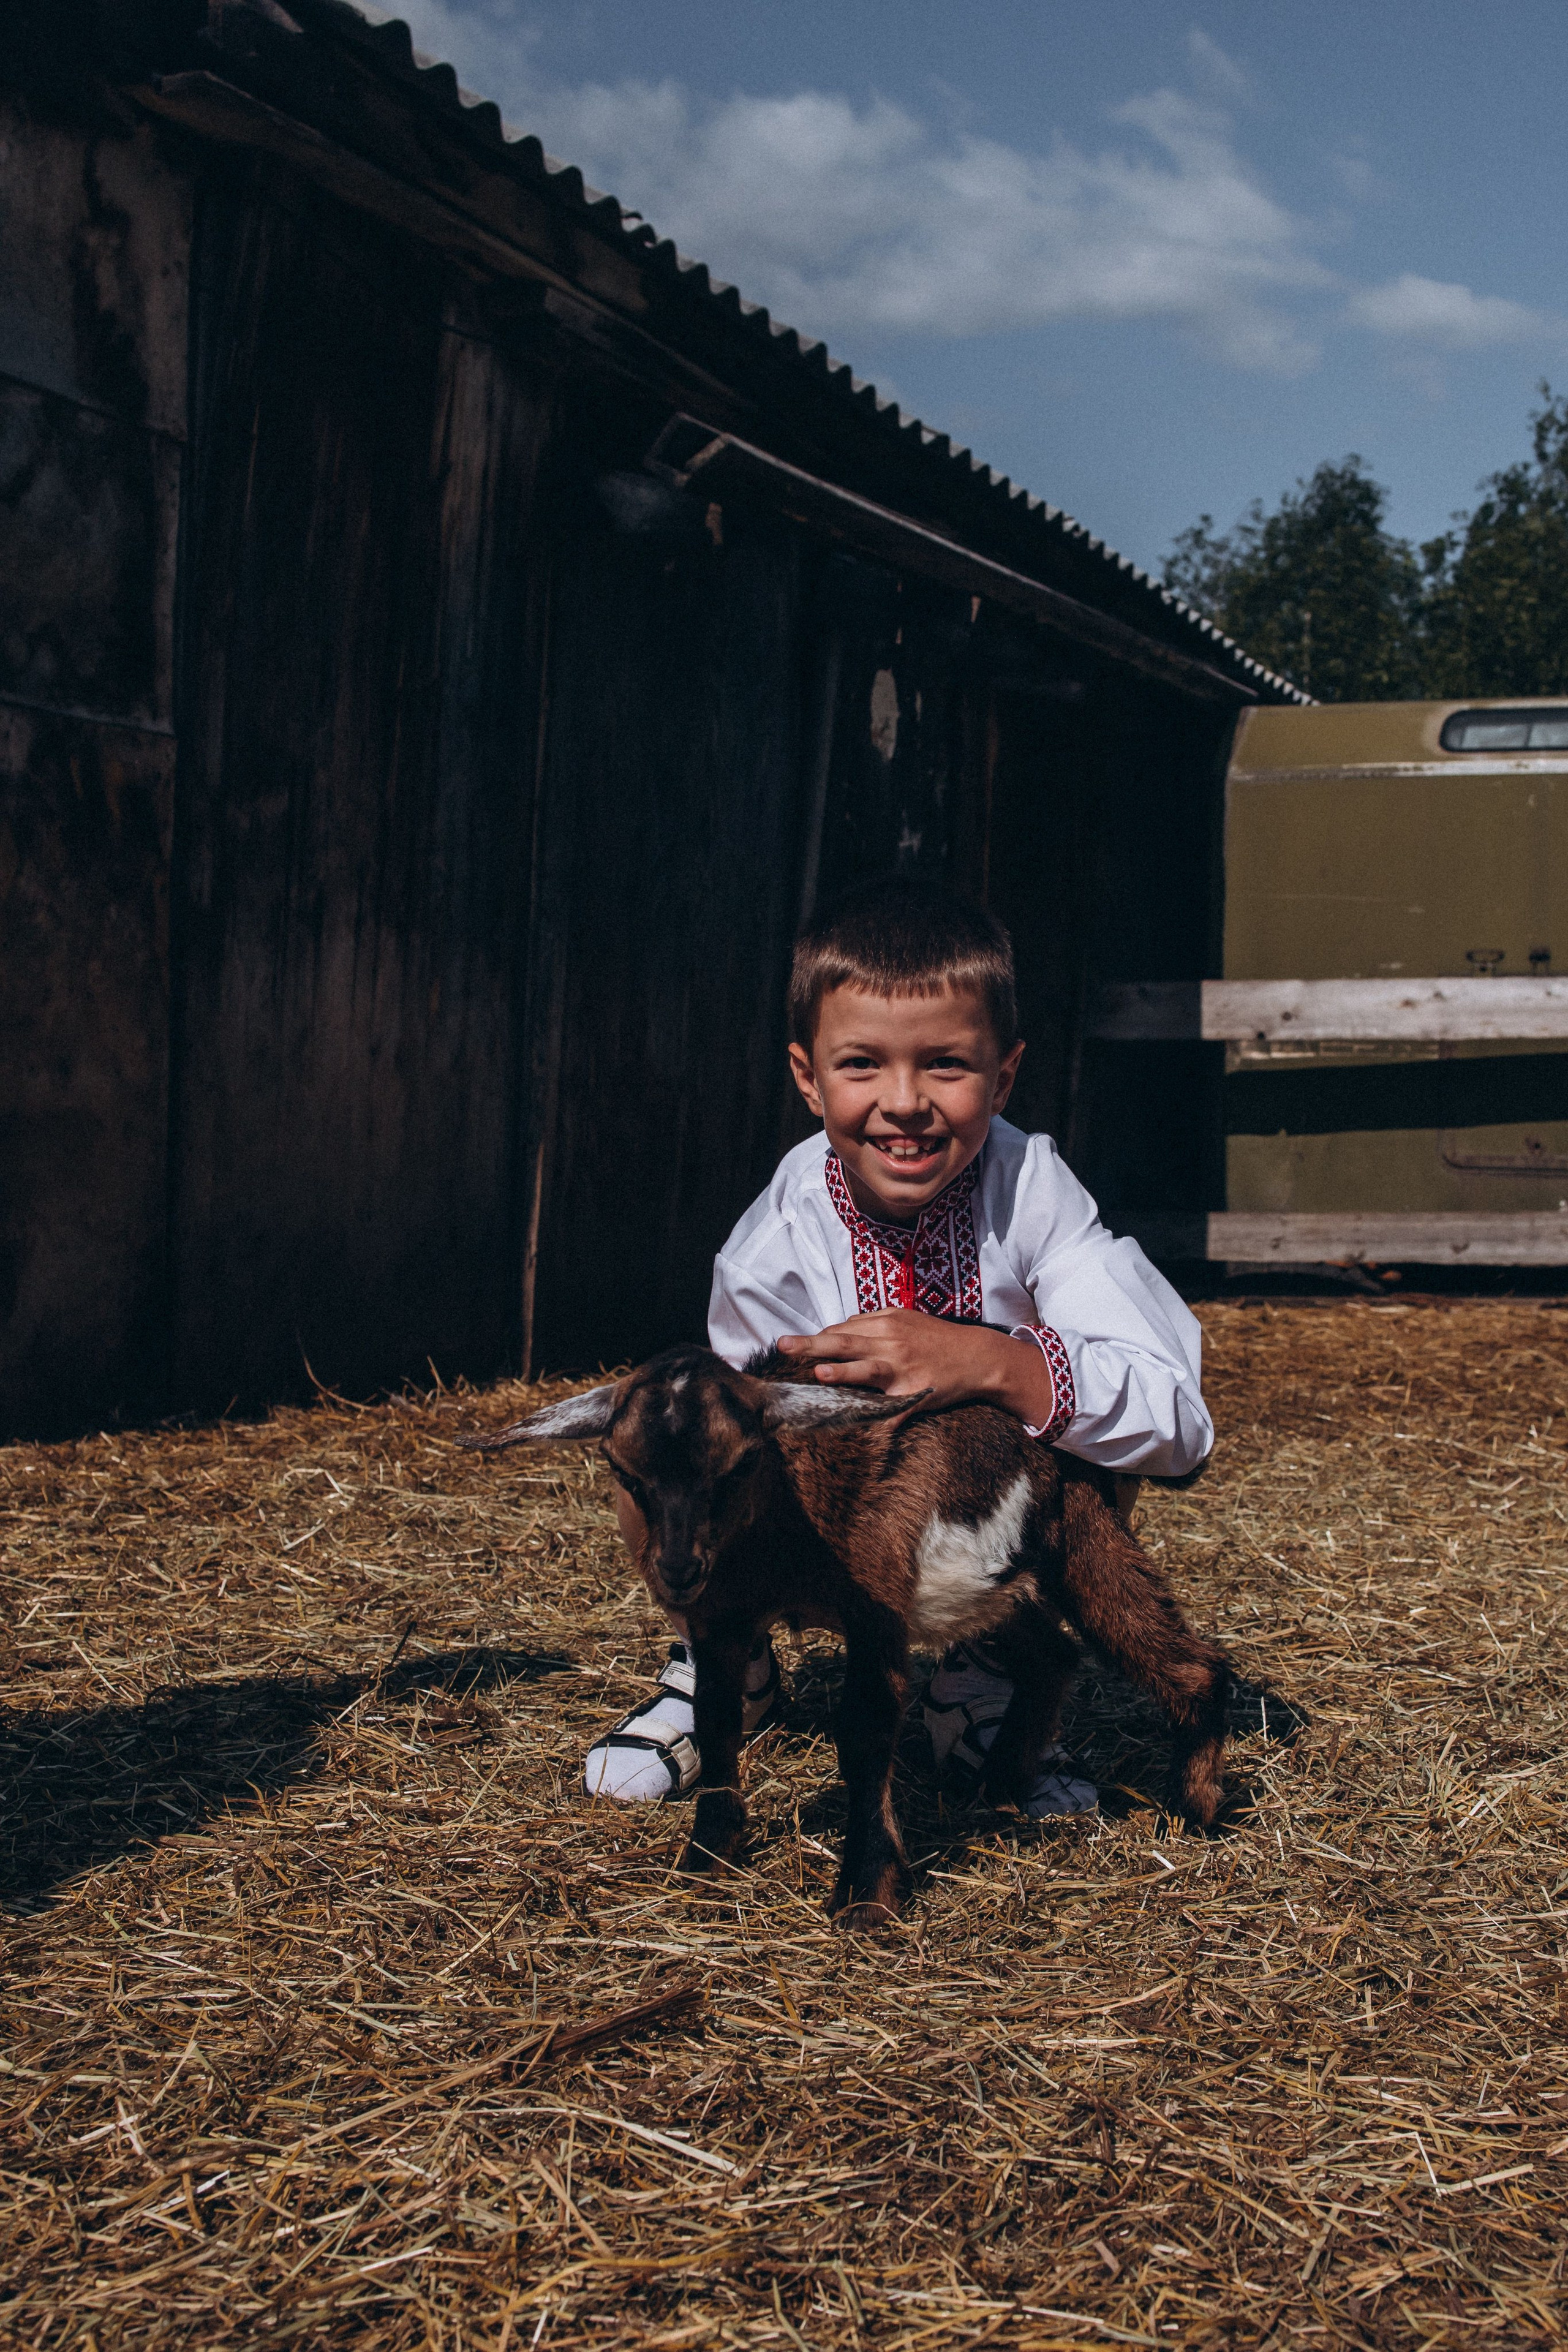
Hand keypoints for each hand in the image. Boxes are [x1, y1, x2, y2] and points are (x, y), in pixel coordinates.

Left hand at [776, 1311, 1057, 1424]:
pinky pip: (892, 1405)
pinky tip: (858, 1419)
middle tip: (783, 1345)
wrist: (977, 1357)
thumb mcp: (906, 1319)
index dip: (817, 1339)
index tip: (790, 1345)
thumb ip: (873, 1322)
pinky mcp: (915, 1393)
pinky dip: (877, 1411)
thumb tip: (840, 1328)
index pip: (843, 1329)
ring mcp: (903, 1369)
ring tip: (819, 1373)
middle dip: (812, 1345)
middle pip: (846, 1342)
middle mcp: (892, 1343)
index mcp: (887, 1324)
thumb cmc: (937, 1338)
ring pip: (868, 1369)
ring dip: (843, 1371)